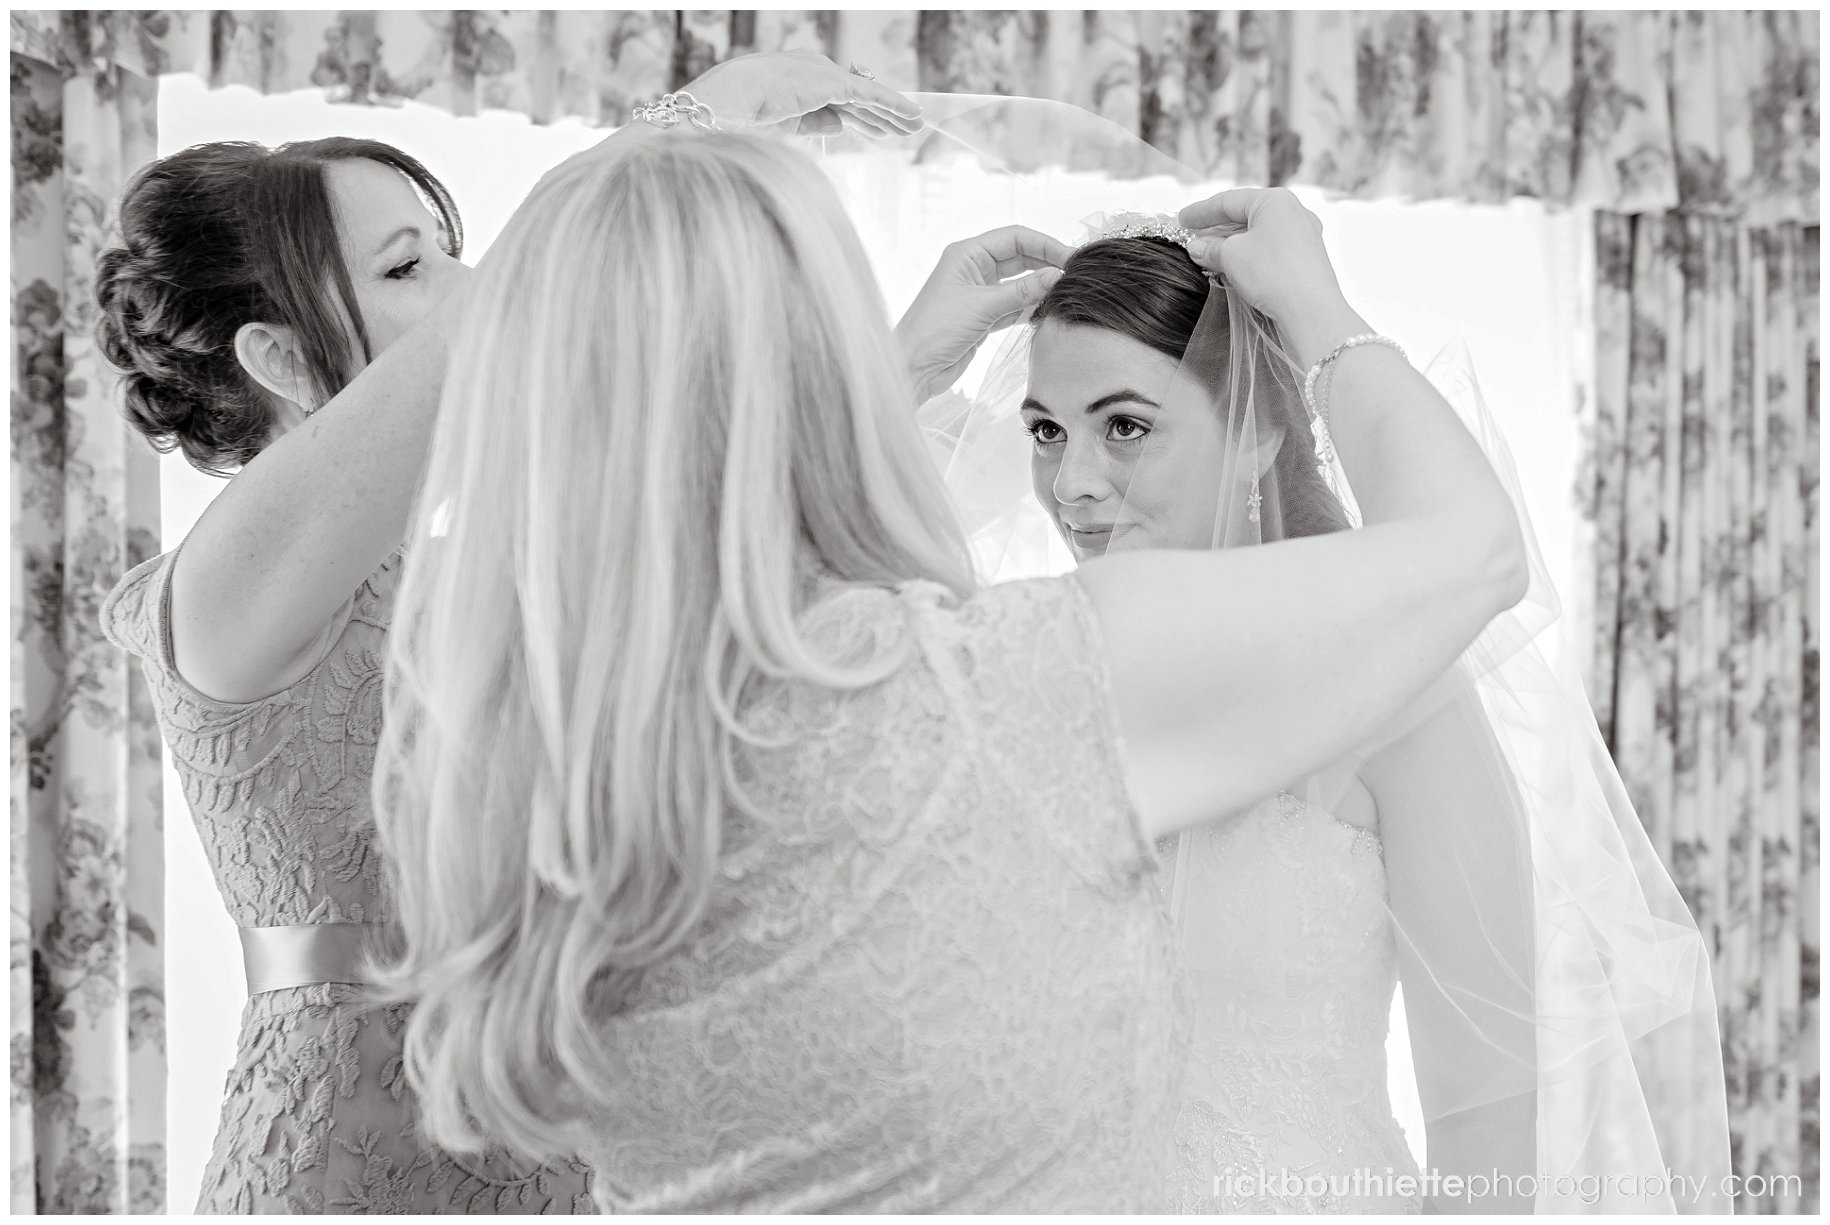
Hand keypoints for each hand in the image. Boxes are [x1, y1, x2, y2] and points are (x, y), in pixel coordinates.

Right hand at [685, 51, 922, 138]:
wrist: (732, 101)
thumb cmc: (747, 116)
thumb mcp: (788, 123)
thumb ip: (816, 122)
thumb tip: (842, 126)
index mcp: (801, 81)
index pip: (839, 101)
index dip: (861, 118)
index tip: (877, 131)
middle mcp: (816, 72)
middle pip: (857, 99)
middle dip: (881, 115)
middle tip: (903, 128)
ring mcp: (825, 75)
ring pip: (868, 98)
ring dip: (894, 113)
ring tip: (915, 125)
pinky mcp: (834, 82)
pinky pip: (872, 95)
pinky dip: (894, 104)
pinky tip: (912, 114)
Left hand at [895, 225, 1072, 401]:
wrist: (912, 368)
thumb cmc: (934, 331)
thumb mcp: (982, 307)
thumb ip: (1022, 292)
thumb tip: (1056, 276)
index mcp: (967, 254)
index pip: (1014, 238)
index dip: (1045, 244)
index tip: (1070, 258)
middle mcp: (973, 269)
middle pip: (1020, 257)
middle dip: (1047, 264)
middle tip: (1074, 275)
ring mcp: (979, 293)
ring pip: (1019, 282)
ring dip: (1041, 286)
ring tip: (1067, 292)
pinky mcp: (983, 317)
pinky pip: (1015, 305)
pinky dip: (1032, 307)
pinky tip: (1050, 310)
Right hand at [1177, 187, 1359, 360]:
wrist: (1311, 310)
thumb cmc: (1273, 273)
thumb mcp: (1231, 256)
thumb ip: (1210, 248)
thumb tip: (1196, 247)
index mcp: (1275, 200)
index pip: (1229, 201)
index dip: (1201, 211)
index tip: (1182, 220)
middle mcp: (1294, 212)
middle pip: (1245, 216)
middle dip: (1216, 230)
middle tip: (1193, 240)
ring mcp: (1304, 236)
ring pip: (1258, 235)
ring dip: (1232, 246)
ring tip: (1209, 257)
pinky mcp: (1307, 259)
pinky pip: (1271, 251)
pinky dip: (1249, 256)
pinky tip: (1235, 269)